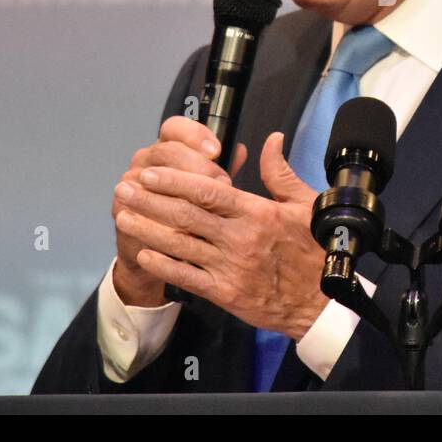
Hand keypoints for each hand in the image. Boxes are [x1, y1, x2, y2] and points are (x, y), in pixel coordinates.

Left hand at [115, 131, 329, 338]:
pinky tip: (143, 253)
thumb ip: (280, 172)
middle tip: (126, 188)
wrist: (319, 301)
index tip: (151, 172)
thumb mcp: (304, 204)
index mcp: (257, 212)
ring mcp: (230, 267)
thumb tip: (271, 139)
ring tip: (123, 216)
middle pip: (186, 215)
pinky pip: (186, 276)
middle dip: (150, 200)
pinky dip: (162, 264)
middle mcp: (240, 238)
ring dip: (147, 229)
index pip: (208, 190)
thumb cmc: (312, 249)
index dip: (175, 180)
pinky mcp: (225, 293)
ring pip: (180, 244)